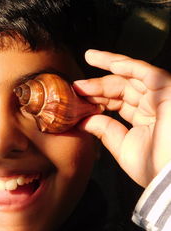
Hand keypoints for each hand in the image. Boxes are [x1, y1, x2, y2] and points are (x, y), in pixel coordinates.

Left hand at [73, 49, 170, 186]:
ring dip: (110, 64)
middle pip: (120, 87)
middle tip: (76, 85)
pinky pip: (146, 72)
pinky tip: (108, 61)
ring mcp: (160, 97)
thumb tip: (83, 120)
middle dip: (97, 84)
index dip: (96, 98)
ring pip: (132, 74)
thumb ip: (104, 130)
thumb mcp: (122, 146)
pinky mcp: (168, 90)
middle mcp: (152, 105)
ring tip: (89, 56)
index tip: (76, 96)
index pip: (116, 101)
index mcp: (143, 119)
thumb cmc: (152, 167)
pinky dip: (127, 65)